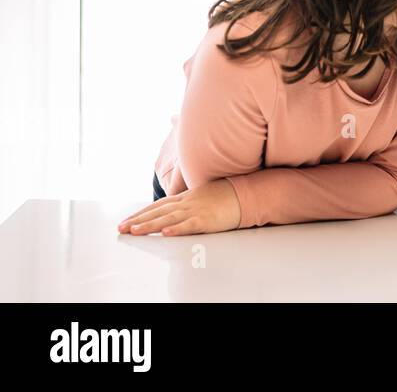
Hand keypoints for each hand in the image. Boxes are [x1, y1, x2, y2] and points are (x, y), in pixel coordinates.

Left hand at [117, 179, 240, 235]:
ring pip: (168, 218)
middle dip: (138, 220)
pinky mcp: (207, 220)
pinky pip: (189, 225)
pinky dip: (177, 229)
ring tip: (135, 231)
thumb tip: (172, 210)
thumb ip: (186, 202)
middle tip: (121, 228)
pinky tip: (165, 233)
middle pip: (158, 212)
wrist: (245, 194)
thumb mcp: (201, 195)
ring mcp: (196, 210)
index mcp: (185, 198)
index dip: (141, 213)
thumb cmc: (224, 196)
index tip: (126, 220)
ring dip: (150, 225)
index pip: (157, 206)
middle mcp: (187, 203)